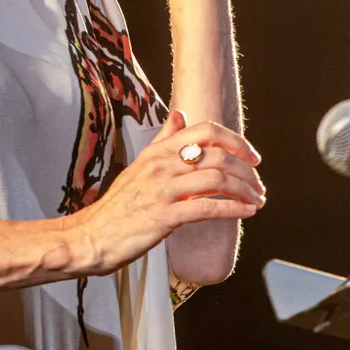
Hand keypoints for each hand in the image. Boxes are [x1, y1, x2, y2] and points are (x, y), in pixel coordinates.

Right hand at [69, 111, 264, 276]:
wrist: (91, 236)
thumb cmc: (118, 206)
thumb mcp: (140, 165)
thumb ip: (164, 140)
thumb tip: (180, 114)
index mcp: (158, 151)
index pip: (205, 131)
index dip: (235, 141)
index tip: (251, 157)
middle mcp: (161, 165)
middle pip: (217, 155)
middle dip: (246, 170)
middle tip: (258, 184)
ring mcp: (162, 190)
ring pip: (217, 180)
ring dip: (244, 190)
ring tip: (257, 200)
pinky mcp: (163, 216)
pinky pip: (207, 208)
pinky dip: (233, 209)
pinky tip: (246, 213)